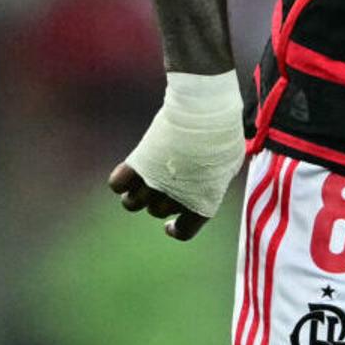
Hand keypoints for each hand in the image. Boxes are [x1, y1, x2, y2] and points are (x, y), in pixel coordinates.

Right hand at [109, 70, 245, 239]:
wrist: (204, 112)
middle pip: (156, 210)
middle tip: (163, 181)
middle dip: (157, 200)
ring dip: (134, 196)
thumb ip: (214, 180)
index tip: (169, 226)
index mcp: (202, 203)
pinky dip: (119, 182)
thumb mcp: (228, 164)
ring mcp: (155, 182)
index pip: (185, 231)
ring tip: (140, 182)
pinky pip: (116, 184)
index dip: (176, 230)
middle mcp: (176, 198)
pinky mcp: (137, 163)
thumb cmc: (221, 135)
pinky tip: (126, 174)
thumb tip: (205, 181)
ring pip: (132, 204)